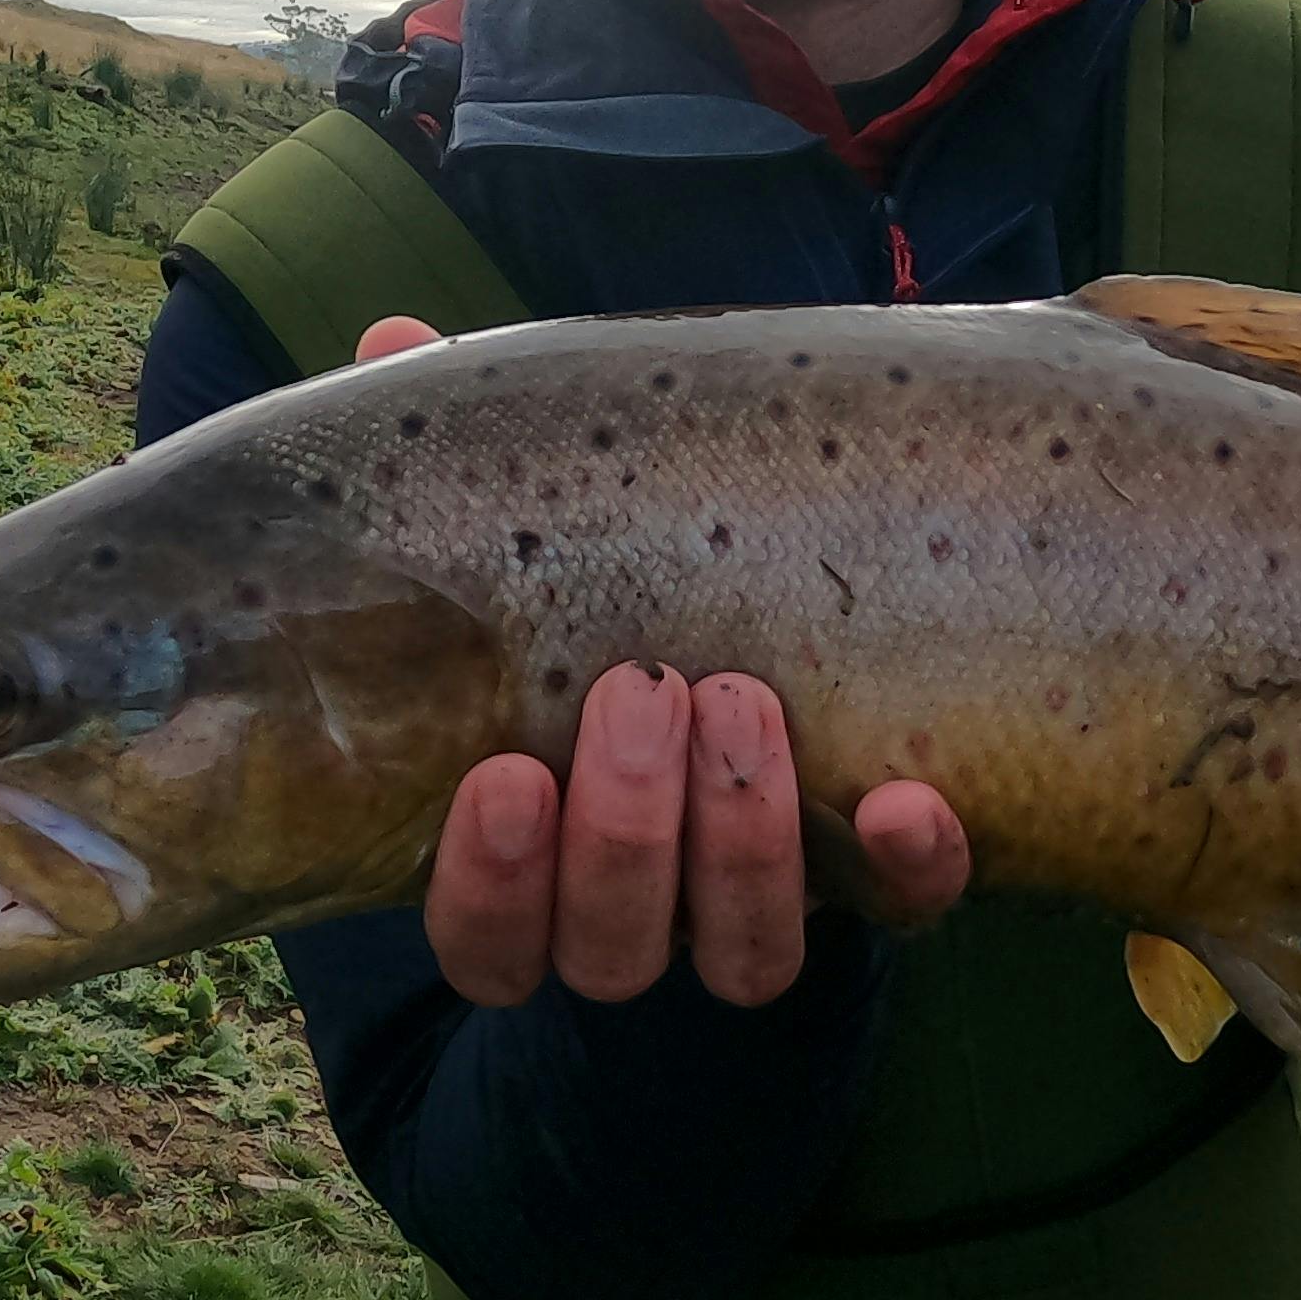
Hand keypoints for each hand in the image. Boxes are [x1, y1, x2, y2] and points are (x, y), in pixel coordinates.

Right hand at [357, 315, 971, 1006]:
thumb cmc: (608, 572)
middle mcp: (641, 907)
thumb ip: (461, 465)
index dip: (492, 885)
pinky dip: (907, 869)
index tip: (505, 773)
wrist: (786, 594)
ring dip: (742, 848)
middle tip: (646, 685)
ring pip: (743, 955)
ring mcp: (759, 900)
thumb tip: (393, 344)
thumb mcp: (533, 521)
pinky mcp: (878, 876)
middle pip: (613, 948)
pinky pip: (901, 912)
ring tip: (743, 700)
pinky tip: (907, 798)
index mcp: (533, 858)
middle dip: (627, 831)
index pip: (489, 941)